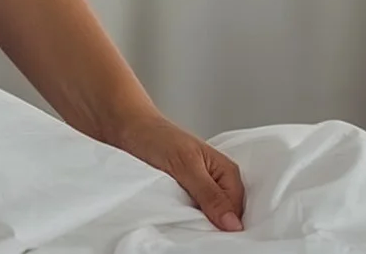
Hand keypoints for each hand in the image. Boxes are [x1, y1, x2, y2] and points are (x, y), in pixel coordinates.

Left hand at [102, 108, 246, 232]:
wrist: (128, 128)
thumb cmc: (157, 137)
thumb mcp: (185, 166)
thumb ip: (210, 194)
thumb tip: (233, 223)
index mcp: (227, 172)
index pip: (237, 212)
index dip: (227, 227)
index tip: (213, 237)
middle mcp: (217, 182)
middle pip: (224, 218)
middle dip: (212, 226)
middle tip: (195, 228)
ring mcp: (199, 191)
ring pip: (206, 219)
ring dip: (195, 224)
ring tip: (182, 221)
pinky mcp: (182, 196)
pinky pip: (189, 216)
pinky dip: (182, 220)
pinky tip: (175, 220)